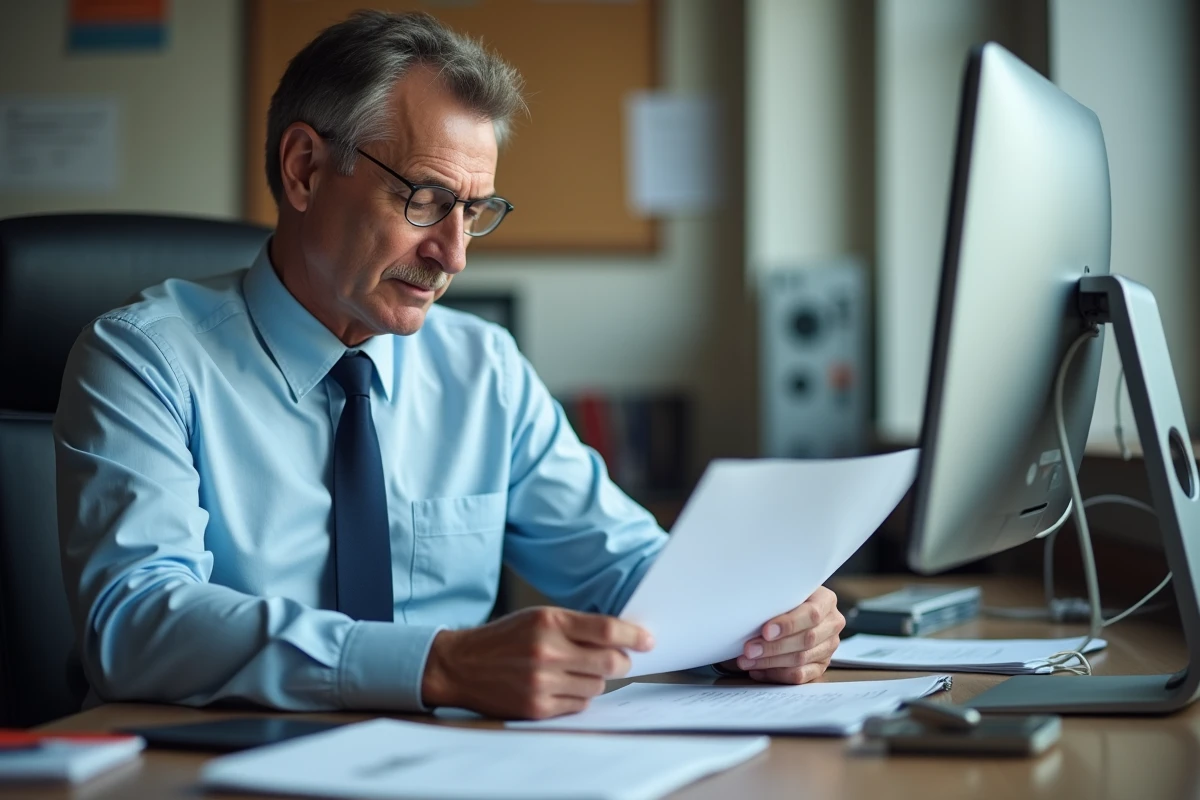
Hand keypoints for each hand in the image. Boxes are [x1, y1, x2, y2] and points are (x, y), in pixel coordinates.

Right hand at [421, 606, 653, 719]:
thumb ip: (576, 625)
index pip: (606, 630)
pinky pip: (579, 705)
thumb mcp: (538, 617)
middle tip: (620, 659)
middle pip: (609, 661)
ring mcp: (542, 682)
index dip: (633, 636)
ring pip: (597, 686)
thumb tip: (621, 638)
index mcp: (549, 621)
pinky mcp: (537, 707)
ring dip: (596, 680)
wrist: (461, 665)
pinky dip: (578, 697)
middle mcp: (547, 651)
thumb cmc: (505, 638)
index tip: (648, 640)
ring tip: (577, 671)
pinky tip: (562, 686)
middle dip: (621, 661)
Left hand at [727, 586, 844, 683]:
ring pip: (801, 660)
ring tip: (747, 661)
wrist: (794, 608)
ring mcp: (828, 647)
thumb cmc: (784, 598)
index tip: (765, 631)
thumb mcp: (784, 591)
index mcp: (826, 601)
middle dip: (773, 647)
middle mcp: (832, 624)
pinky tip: (758, 670)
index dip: (788, 624)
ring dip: (770, 662)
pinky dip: (776, 674)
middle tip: (749, 650)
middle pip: (806, 640)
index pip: (811, 614)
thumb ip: (775, 598)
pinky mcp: (821, 665)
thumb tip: (747, 609)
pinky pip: (799, 676)